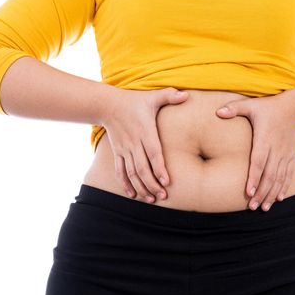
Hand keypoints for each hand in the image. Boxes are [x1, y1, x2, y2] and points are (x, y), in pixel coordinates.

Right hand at [100, 87, 189, 202]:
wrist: (108, 105)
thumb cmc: (134, 101)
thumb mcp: (152, 96)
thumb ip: (169, 96)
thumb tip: (186, 95)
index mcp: (145, 131)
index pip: (153, 153)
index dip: (159, 168)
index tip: (167, 181)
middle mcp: (133, 142)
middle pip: (142, 168)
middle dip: (152, 184)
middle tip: (162, 196)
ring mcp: (124, 149)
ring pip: (132, 173)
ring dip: (141, 187)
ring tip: (151, 199)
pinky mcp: (118, 153)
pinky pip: (120, 171)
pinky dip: (125, 184)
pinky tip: (132, 195)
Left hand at [215, 93, 294, 211]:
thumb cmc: (269, 107)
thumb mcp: (251, 104)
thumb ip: (234, 108)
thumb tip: (217, 112)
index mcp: (264, 139)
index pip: (258, 162)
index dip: (254, 178)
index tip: (249, 192)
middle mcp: (276, 149)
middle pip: (269, 175)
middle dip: (261, 193)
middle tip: (253, 207)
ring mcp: (285, 154)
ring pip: (279, 178)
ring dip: (271, 194)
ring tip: (264, 208)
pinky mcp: (291, 157)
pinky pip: (288, 175)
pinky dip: (283, 187)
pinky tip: (278, 198)